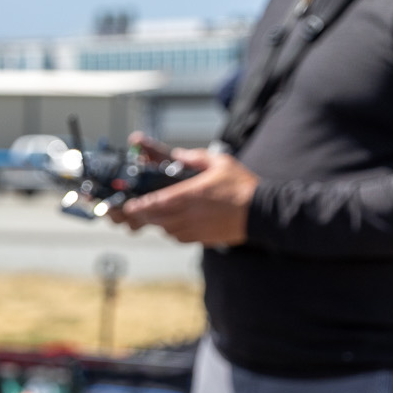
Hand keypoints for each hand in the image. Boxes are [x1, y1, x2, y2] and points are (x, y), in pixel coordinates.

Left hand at [110, 144, 255, 247]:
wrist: (263, 211)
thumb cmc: (242, 186)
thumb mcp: (221, 162)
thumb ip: (196, 157)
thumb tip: (178, 154)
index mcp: (191, 195)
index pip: (156, 203)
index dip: (139, 206)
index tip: (130, 205)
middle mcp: (190, 214)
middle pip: (155, 219)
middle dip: (143, 215)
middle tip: (136, 210)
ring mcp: (195, 229)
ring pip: (166, 230)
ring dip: (158, 223)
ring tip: (156, 215)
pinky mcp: (203, 239)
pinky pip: (179, 238)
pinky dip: (172, 232)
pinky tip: (175, 224)